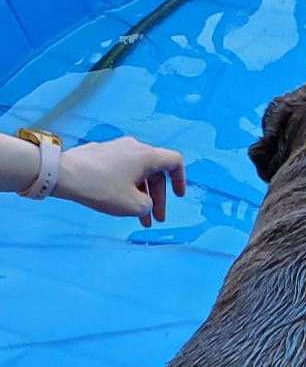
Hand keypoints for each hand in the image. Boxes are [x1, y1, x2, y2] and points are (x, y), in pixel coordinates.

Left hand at [53, 136, 188, 224]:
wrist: (63, 175)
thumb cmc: (102, 188)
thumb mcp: (134, 205)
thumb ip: (148, 205)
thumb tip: (143, 201)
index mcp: (147, 156)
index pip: (174, 162)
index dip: (181, 180)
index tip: (178, 196)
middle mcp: (133, 147)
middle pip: (154, 172)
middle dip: (157, 198)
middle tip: (153, 219)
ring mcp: (114, 148)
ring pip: (136, 172)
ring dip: (140, 194)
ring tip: (136, 216)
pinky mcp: (98, 152)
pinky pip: (119, 169)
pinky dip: (124, 185)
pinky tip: (115, 200)